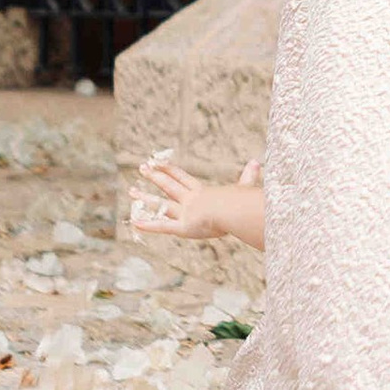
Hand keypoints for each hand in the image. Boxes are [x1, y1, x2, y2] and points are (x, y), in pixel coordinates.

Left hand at [131, 153, 253, 240]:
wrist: (235, 211)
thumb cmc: (242, 202)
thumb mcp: (244, 188)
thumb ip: (248, 177)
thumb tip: (257, 162)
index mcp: (202, 192)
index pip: (183, 178)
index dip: (170, 169)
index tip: (158, 161)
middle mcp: (190, 200)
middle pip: (169, 186)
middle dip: (155, 176)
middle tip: (142, 168)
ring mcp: (185, 213)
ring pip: (161, 205)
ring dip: (145, 198)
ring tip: (131, 190)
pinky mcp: (183, 227)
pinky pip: (162, 226)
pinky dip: (148, 224)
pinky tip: (134, 221)